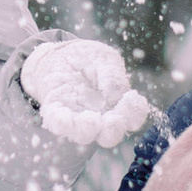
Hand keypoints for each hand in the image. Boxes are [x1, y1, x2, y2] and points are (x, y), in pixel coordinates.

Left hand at [20, 38, 150, 152]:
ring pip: (83, 135)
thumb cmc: (90, 58)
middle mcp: (100, 118)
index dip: (136, 112)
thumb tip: (115, 95)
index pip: (133, 118)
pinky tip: (62, 115)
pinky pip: (57, 124)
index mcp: (118, 107)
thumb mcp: (105, 59)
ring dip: (87, 130)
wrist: (61, 53)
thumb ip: (112, 76)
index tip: (131, 96)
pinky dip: (61, 123)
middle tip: (113, 120)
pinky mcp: (56, 112)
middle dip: (113, 131)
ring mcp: (77, 118)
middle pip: (109, 136)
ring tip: (90, 118)